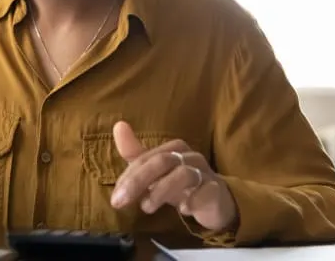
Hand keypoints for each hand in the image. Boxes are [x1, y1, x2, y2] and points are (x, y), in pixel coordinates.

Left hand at [110, 121, 236, 231]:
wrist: (217, 202)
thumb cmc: (182, 184)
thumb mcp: (157, 172)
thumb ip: (136, 154)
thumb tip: (119, 125)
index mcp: (174, 149)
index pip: (146, 158)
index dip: (129, 176)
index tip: (116, 197)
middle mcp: (190, 157)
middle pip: (162, 161)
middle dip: (138, 181)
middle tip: (120, 201)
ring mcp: (205, 173)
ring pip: (183, 174)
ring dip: (160, 191)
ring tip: (147, 207)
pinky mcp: (217, 191)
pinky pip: (206, 191)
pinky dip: (192, 200)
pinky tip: (182, 210)